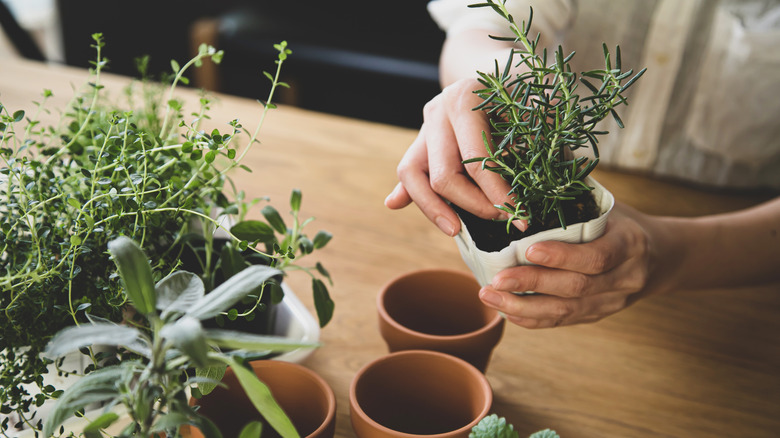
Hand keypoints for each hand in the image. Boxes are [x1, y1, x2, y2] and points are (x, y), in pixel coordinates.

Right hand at [384, 78, 521, 235]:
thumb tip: (534, 178)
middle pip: (443, 175)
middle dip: (473, 205)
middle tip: (502, 219)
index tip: (519, 215)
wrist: (499, 67)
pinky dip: (406, 190)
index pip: (476, 162)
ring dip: (433, 208)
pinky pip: (409, 171)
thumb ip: (535, 137)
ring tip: (455, 230)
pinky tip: (396, 204)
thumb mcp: (535, 104)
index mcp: (464, 100)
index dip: (498, 194)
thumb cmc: (523, 90)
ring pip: (412, 174)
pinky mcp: (421, 140)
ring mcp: (425, 125)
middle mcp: (437, 111)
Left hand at [477, 203, 674, 327]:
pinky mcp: (597, 315)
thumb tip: (530, 167)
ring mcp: (612, 302)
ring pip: (566, 311)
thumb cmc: (621, 223)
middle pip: (576, 287)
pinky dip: (533, 318)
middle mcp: (625, 278)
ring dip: (523, 307)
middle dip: (532, 284)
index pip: (597, 256)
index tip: (528, 250)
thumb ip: (575, 195)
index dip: (562, 256)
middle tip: (496, 279)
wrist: (661, 258)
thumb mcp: (608, 205)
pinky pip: (563, 322)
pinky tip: (506, 310)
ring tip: (490, 296)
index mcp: (630, 244)